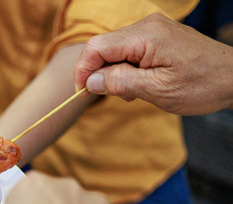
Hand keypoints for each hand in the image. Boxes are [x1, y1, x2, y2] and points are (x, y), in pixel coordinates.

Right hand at [74, 13, 232, 114]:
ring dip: (115, 73)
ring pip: (115, 49)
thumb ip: (121, 82)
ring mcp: (153, 28)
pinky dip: (127, 68)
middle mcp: (147, 25)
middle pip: (103, 47)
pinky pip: (129, 49)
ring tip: (134, 92)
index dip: (83, 70)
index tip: (82, 93)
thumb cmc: (202, 85)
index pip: (96, 47)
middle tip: (115, 96)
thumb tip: (90, 82)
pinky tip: (141, 83)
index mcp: (146, 36)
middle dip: (100, 73)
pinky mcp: (158, 36)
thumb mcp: (158, 90)